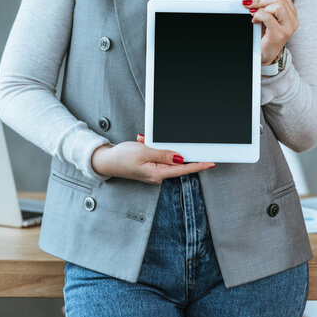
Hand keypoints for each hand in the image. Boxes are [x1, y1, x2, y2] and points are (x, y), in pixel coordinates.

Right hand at [91, 136, 215, 183]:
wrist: (105, 161)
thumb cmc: (121, 158)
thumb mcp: (143, 152)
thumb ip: (163, 154)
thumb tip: (180, 158)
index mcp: (157, 174)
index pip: (183, 170)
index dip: (198, 165)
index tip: (210, 162)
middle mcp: (157, 175)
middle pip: (175, 162)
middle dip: (171, 148)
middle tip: (164, 141)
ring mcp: (153, 171)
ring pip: (165, 156)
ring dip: (157, 146)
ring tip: (143, 142)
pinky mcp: (148, 166)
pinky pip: (157, 155)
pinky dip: (151, 147)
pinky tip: (142, 143)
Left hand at [242, 0, 297, 64]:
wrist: (262, 55)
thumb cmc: (262, 34)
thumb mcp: (259, 11)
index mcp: (290, 12)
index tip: (253, 1)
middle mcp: (293, 19)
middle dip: (260, 0)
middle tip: (248, 6)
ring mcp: (289, 27)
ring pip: (278, 5)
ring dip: (261, 7)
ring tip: (253, 14)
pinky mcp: (280, 34)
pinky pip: (269, 17)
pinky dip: (259, 16)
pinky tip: (254, 21)